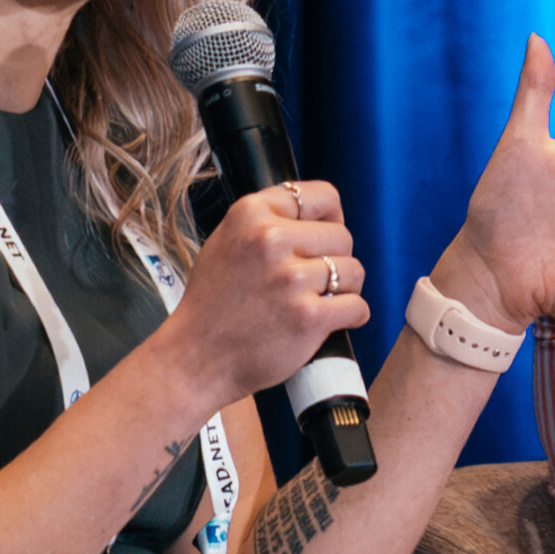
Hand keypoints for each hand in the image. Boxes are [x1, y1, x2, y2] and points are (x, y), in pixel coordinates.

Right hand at [169, 179, 369, 397]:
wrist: (196, 357)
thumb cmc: (214, 304)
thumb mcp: (226, 241)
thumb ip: (268, 221)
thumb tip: (318, 215)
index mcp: (250, 214)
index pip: (323, 196)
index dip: (330, 219)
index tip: (322, 237)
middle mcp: (271, 240)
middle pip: (343, 236)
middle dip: (335, 259)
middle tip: (311, 281)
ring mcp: (290, 279)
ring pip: (354, 271)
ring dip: (344, 290)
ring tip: (315, 302)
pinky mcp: (308, 316)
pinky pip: (358, 306)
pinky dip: (351, 316)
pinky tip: (326, 321)